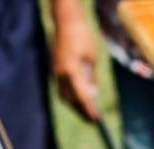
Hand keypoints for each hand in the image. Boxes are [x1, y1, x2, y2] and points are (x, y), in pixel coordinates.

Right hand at [53, 2, 100, 120]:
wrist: (65, 21)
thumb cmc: (82, 36)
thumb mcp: (91, 58)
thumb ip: (90, 77)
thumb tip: (92, 94)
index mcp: (71, 71)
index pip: (82, 96)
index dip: (89, 109)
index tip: (97, 120)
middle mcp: (61, 74)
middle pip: (70, 100)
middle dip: (82, 111)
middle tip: (94, 121)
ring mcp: (56, 72)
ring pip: (65, 96)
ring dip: (76, 106)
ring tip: (87, 114)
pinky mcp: (56, 69)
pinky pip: (63, 88)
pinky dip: (72, 97)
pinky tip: (80, 101)